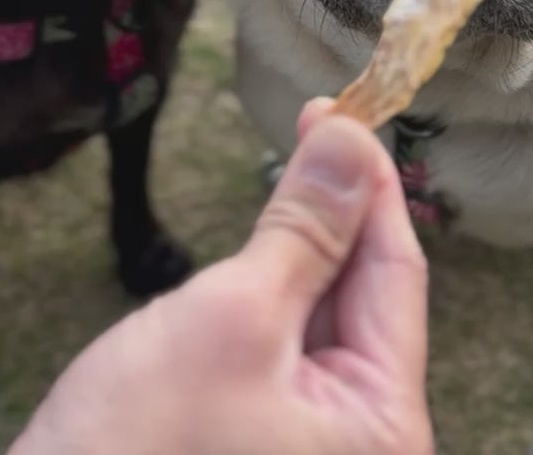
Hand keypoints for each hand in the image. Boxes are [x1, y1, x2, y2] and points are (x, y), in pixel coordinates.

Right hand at [11, 100, 432, 454]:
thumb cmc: (137, 447)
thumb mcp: (232, 317)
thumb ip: (303, 230)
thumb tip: (351, 144)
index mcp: (383, 428)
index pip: (395, 273)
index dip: (371, 184)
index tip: (344, 111)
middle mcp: (361, 441)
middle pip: (364, 293)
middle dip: (339, 208)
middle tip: (313, 124)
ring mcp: (310, 441)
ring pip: (324, 313)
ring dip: (307, 243)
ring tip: (292, 171)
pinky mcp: (262, 433)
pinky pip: (289, 343)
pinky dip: (277, 286)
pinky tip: (265, 248)